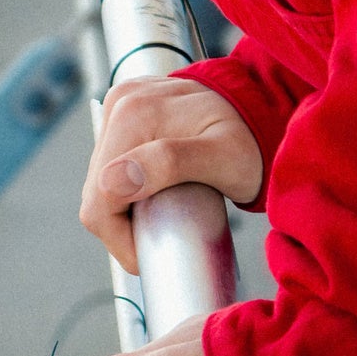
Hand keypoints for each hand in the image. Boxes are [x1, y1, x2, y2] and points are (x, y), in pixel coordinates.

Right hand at [78, 78, 261, 273]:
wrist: (260, 106)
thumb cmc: (249, 139)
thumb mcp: (224, 158)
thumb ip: (171, 164)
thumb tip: (113, 181)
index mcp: (134, 114)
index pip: (99, 200)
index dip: (121, 240)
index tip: (156, 252)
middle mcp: (120, 103)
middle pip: (96, 191)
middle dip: (122, 225)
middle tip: (165, 232)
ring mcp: (119, 105)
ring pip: (99, 180)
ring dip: (122, 207)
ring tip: (163, 211)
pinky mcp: (122, 112)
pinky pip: (108, 163)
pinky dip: (125, 188)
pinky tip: (153, 190)